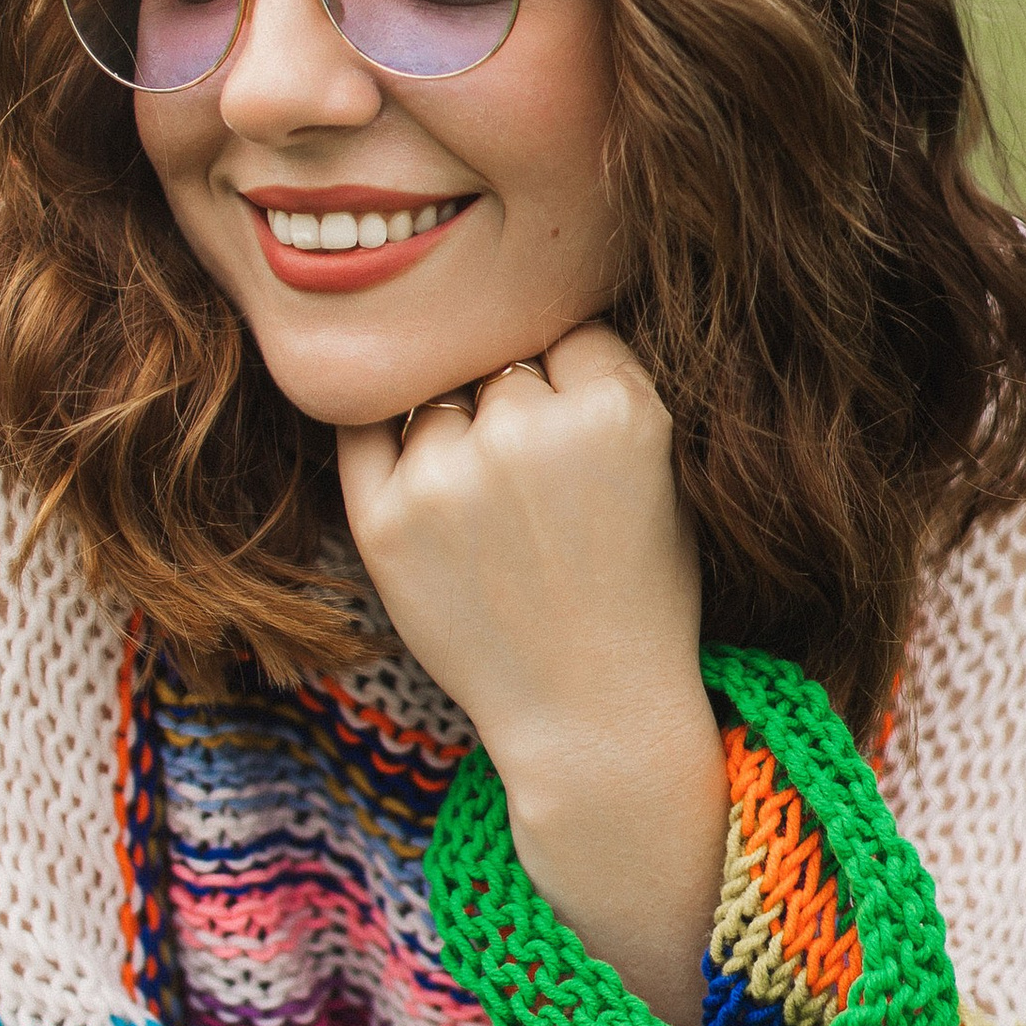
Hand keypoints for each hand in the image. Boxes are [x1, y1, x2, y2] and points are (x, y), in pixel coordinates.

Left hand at [335, 325, 726, 1025]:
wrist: (593, 718)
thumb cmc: (637, 593)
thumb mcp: (661, 466)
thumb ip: (602, 385)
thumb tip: (511, 307)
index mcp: (618, 409)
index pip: (567, 327)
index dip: (569, 376)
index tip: (575, 429)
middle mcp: (529, 431)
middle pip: (497, 357)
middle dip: (509, 398)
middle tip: (531, 479)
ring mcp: (448, 475)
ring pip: (434, 393)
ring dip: (452, 427)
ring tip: (492, 510)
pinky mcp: (384, 520)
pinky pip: (364, 431)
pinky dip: (387, 441)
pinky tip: (428, 485)